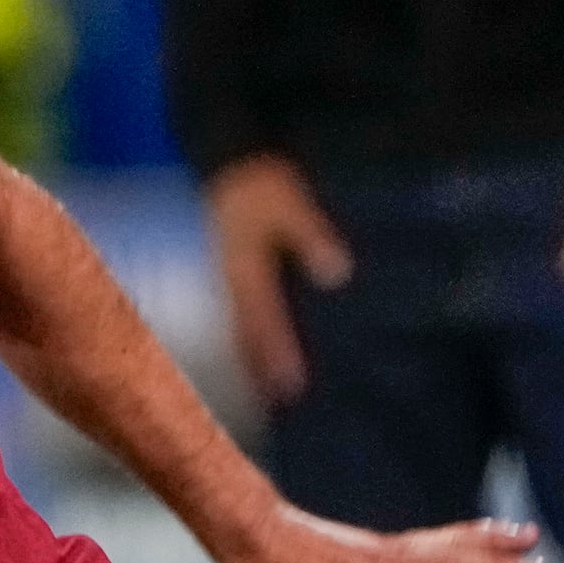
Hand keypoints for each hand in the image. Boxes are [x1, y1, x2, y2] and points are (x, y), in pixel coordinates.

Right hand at [201, 152, 352, 403]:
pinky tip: (259, 353)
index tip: (292, 386)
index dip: (278, 353)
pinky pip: (240, 314)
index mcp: (244, 269)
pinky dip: (250, 337)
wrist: (228, 157)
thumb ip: (311, 235)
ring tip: (268, 393)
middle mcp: (231, 281)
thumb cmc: (260, 182)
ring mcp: (227, 279)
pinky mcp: (231, 273)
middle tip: (281, 405)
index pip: (262, 320)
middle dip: (262, 369)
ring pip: (239, 329)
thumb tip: (336, 272)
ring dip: (253, 359)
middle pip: (246, 336)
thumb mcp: (289, 201)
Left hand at [215, 503, 542, 562]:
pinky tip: (485, 535)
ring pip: (449, 543)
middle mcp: (389, 560)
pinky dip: (467, 535)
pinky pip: (437, 539)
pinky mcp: (385, 546)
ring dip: (491, 543)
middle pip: (452, 559)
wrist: (254, 532)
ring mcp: (389, 549)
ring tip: (529, 538)